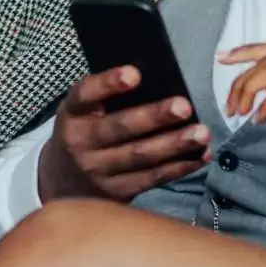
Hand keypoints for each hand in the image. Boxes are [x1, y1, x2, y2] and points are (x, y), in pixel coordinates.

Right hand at [35, 66, 210, 202]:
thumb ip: (108, 98)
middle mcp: (81, 144)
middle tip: (184, 106)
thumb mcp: (83, 112)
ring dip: (174, 145)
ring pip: (140, 156)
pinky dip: (179, 167)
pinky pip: (151, 179)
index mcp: (72, 115)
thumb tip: (159, 79)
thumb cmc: (85, 132)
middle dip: (153, 117)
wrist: (64, 182)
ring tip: (201, 133)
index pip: (85, 95)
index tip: (134, 74)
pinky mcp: (117, 193)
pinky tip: (199, 155)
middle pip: (119, 129)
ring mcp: (99, 172)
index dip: (108, 84)